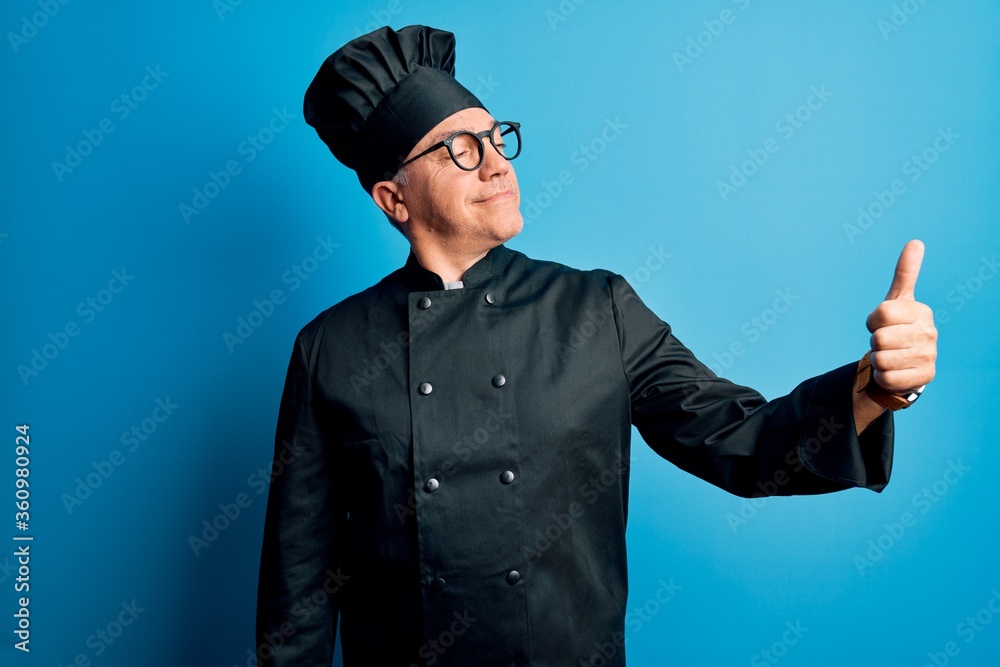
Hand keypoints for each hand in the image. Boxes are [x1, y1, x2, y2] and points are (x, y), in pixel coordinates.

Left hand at [865, 240, 937, 395]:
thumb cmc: (896, 327)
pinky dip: (883, 376)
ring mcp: (929, 356)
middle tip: (886, 343)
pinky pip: (886, 377)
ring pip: (880, 359)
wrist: (904, 362)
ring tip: (890, 355)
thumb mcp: (896, 301)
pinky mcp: (924, 378)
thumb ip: (905, 272)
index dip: (873, 321)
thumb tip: (916, 242)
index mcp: (921, 312)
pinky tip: (894, 371)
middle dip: (875, 343)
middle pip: (878, 339)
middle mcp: (929, 333)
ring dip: (878, 360)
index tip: (880, 323)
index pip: (881, 314)